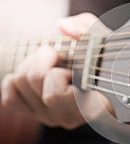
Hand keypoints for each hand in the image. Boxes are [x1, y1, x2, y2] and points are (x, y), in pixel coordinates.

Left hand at [1, 13, 113, 128]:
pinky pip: (10, 99)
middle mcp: (69, 116)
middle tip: (58, 54)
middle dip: (42, 58)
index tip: (70, 60)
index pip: (53, 95)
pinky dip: (15, 82)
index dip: (55, 73)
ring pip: (19, 84)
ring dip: (32, 65)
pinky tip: (36, 74)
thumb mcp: (104, 39)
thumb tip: (62, 26)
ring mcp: (52, 118)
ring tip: (51, 63)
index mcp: (90, 105)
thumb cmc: (105, 60)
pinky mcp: (38, 114)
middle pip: (32, 81)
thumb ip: (88, 28)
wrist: (105, 78)